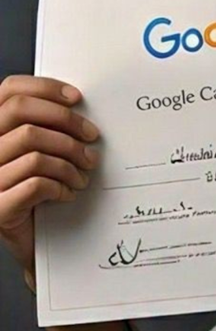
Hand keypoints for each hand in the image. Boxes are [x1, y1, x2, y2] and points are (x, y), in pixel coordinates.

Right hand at [0, 75, 98, 276]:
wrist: (31, 242)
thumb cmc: (36, 191)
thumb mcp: (38, 152)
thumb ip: (47, 127)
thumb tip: (78, 103)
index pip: (9, 91)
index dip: (44, 88)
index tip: (76, 98)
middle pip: (22, 114)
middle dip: (67, 122)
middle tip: (92, 137)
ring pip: (34, 150)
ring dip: (70, 160)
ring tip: (84, 172)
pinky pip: (35, 184)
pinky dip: (61, 185)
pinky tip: (68, 192)